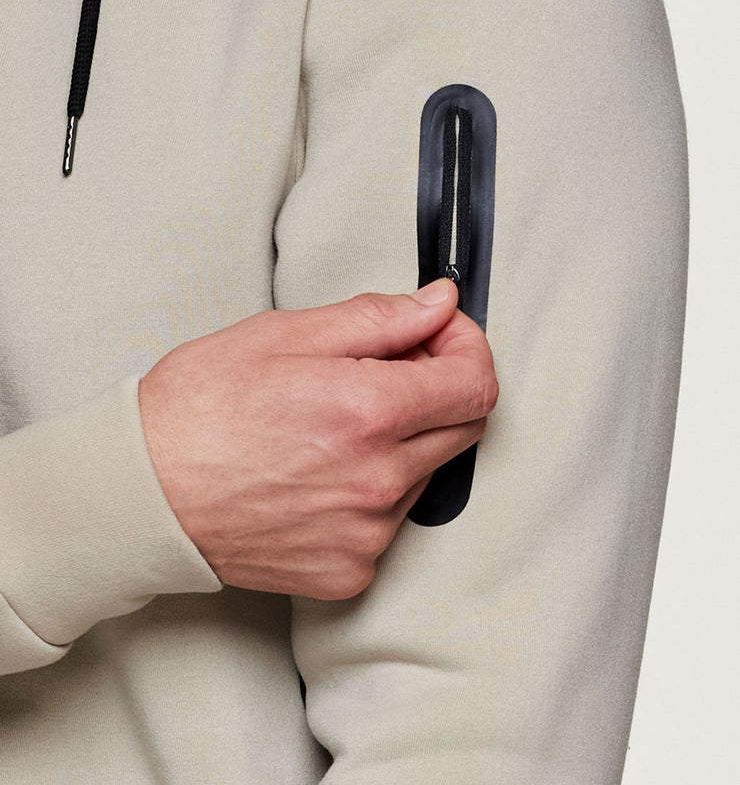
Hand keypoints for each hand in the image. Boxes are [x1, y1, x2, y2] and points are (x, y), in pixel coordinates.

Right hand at [138, 278, 497, 600]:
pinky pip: (389, 522)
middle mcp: (378, 481)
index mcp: (368, 413)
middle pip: (463, 427)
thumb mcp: (284, 335)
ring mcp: (366, 534)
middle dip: (441, 387)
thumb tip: (439, 305)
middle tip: (387, 368)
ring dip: (402, 440)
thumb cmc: (197, 410)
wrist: (140, 495)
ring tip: (333, 424)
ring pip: (425, 472)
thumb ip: (378, 319)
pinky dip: (372, 490)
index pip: (475, 382)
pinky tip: (320, 471)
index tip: (443, 336)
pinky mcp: (348, 571)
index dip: (468, 347)